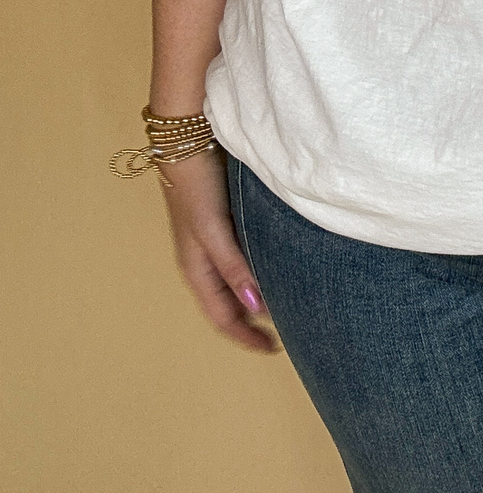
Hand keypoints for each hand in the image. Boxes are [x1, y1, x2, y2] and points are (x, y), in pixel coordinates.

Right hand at [157, 148, 277, 352]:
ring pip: (234, 285)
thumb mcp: (213, 230)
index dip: (245, 336)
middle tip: (285, 332)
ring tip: (284, 305)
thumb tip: (255, 306)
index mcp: (196, 269)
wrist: (188, 144)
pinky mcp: (223, 225)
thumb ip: (233, 267)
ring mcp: (212, 244)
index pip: (221, 317)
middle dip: (251, 323)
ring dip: (253, 299)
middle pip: (227, 305)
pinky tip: (274, 268)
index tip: (273, 348)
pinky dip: (255, 274)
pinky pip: (239, 262)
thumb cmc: (196, 188)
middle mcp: (203, 262)